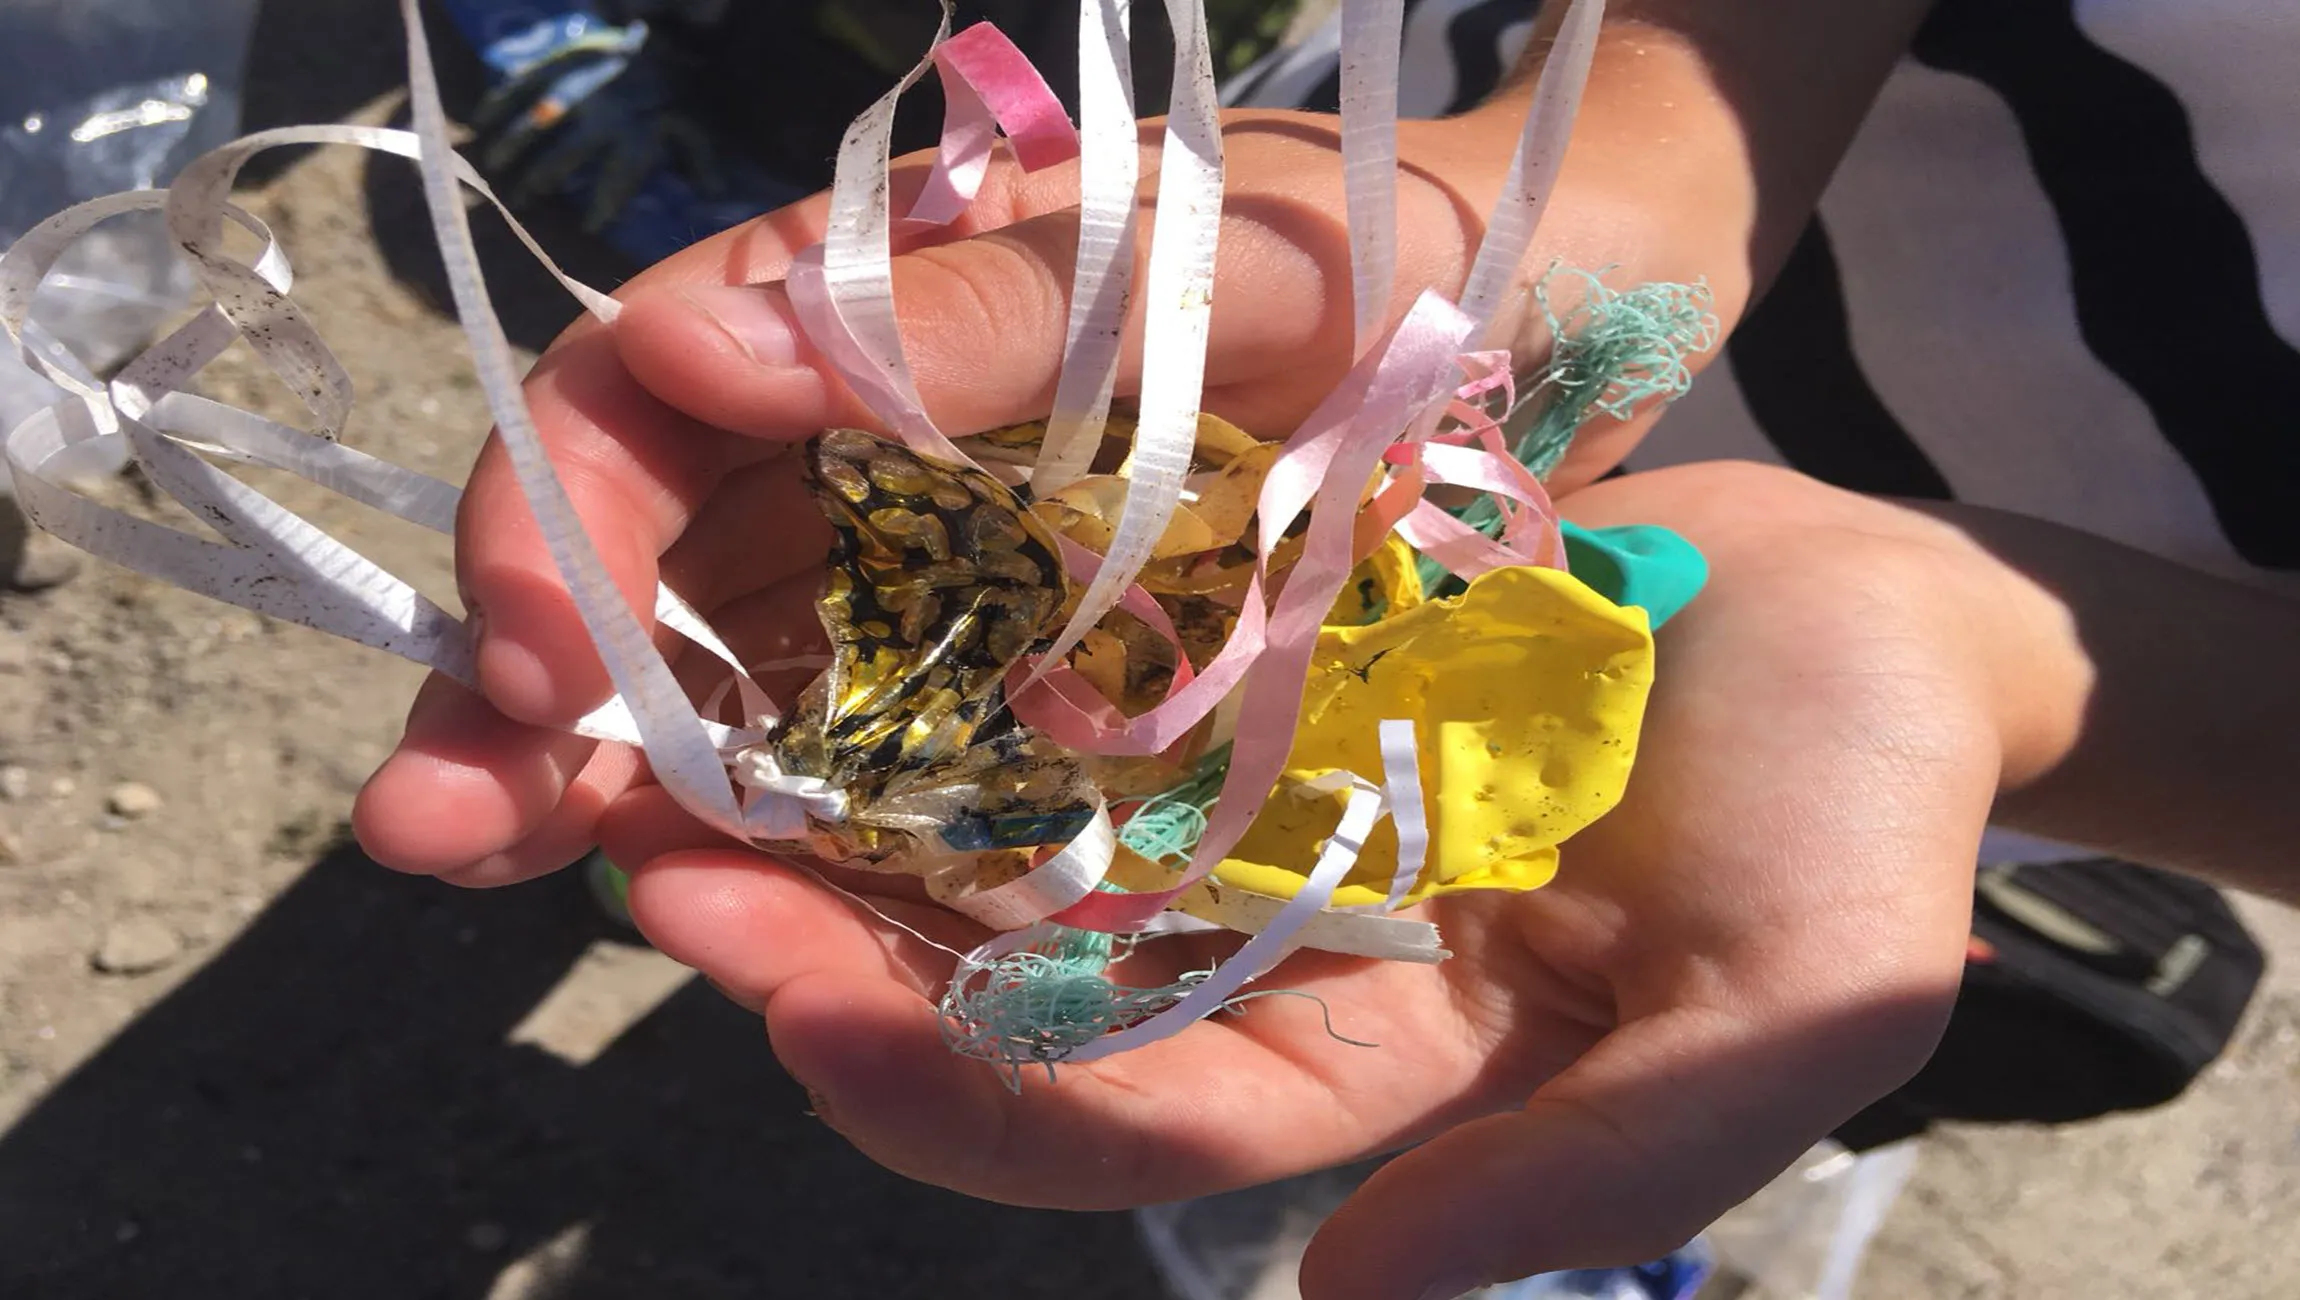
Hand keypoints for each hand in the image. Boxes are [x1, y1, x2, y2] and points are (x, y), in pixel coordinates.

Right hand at [353, 94, 1740, 885]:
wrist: (1571, 310)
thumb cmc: (1383, 242)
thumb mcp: (1183, 259)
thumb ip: (957, 310)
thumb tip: (685, 348)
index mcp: (873, 325)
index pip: (645, 407)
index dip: (556, 522)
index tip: (528, 650)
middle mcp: (884, 467)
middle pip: (662, 579)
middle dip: (541, 701)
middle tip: (436, 831)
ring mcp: (964, 593)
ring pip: (759, 700)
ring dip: (650, 798)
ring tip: (577, 891)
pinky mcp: (1055, 701)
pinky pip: (911, 784)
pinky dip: (833, 852)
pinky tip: (770, 922)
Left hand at [563, 461, 2044, 1298]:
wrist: (1896, 613)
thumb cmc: (1870, 814)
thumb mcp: (1789, 1008)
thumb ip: (1590, 1167)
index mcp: (1380, 1070)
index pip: (1128, 1118)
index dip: (957, 1090)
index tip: (792, 1020)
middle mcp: (1281, 947)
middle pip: (1017, 981)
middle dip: (828, 944)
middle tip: (655, 864)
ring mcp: (1260, 794)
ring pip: (1008, 820)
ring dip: (839, 792)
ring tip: (662, 740)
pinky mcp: (1264, 647)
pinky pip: (1076, 656)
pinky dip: (952, 647)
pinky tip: (827, 597)